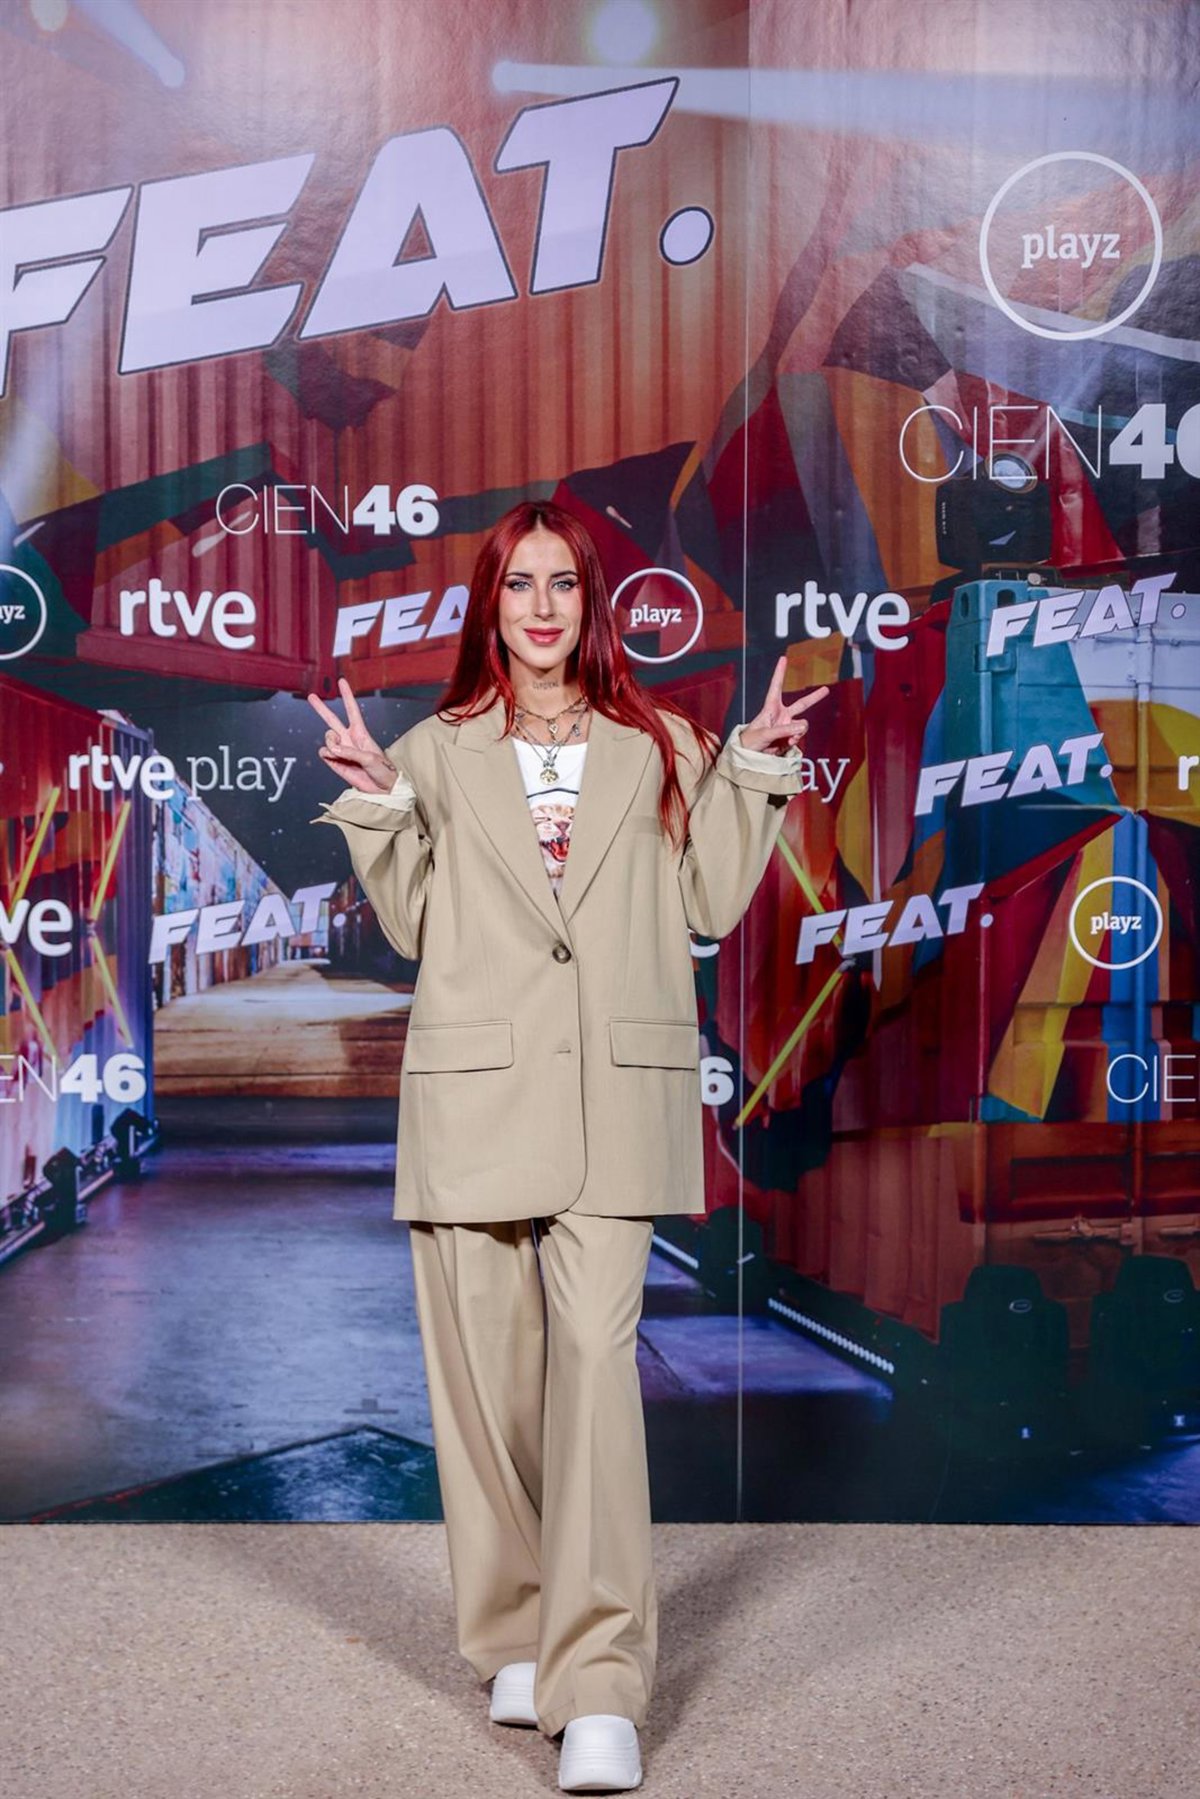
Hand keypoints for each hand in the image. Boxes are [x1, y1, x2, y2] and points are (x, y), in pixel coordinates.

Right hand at [307, 678, 397, 793]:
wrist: (382, 789)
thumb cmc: (383, 771)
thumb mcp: (370, 758)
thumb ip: (350, 752)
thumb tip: (332, 749)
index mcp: (361, 733)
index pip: (351, 710)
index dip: (347, 695)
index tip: (341, 681)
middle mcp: (349, 739)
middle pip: (331, 720)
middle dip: (321, 708)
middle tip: (311, 696)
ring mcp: (341, 750)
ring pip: (326, 738)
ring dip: (330, 742)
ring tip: (340, 752)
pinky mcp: (335, 762)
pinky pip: (324, 753)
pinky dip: (328, 754)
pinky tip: (335, 758)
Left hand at [740, 658, 829, 754]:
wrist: (749, 757)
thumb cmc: (750, 741)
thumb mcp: (766, 733)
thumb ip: (784, 729)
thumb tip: (803, 726)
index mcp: (771, 708)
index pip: (776, 686)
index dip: (780, 672)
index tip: (783, 658)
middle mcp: (781, 715)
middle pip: (802, 704)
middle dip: (815, 697)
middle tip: (826, 689)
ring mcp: (786, 727)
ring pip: (802, 725)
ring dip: (797, 732)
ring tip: (787, 740)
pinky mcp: (789, 738)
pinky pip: (799, 736)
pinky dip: (795, 740)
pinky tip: (787, 744)